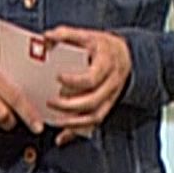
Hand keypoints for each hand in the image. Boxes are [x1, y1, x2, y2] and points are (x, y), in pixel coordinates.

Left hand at [43, 26, 132, 145]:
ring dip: (73, 122)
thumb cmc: (103, 47)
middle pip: (93, 101)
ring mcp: (110, 98)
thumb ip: (66, 34)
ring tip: (54, 119)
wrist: (127, 56)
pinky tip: (62, 137)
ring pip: (95, 116)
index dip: (75, 81)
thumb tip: (46, 37)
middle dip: (69, 105)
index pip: (93, 77)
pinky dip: (76, 133)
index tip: (58, 77)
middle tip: (50, 101)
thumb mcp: (87, 35)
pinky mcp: (106, 107)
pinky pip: (93, 124)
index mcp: (107, 64)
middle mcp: (112, 83)